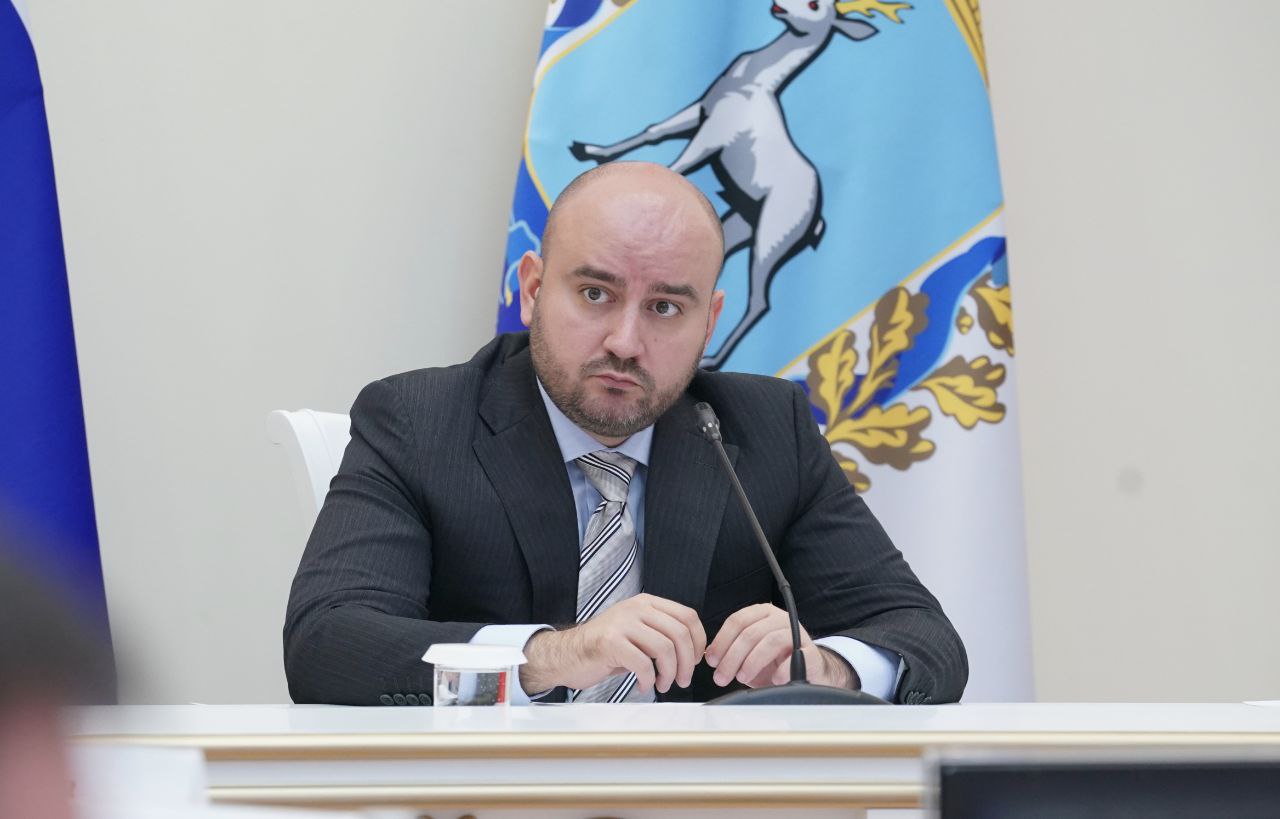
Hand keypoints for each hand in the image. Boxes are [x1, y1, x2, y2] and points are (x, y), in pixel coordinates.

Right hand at [520, 594, 706, 695]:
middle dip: (687, 663)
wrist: (568, 654)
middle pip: (679, 633)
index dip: (698, 641)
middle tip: (682, 680)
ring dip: (669, 673)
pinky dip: (648, 679)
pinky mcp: (610, 642)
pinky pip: (643, 663)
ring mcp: (622, 623)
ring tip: (663, 685)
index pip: (687, 616)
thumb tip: (693, 652)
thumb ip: (662, 634)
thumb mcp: (637, 632)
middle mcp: (635, 608)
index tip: (695, 660)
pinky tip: (643, 685)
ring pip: (665, 648)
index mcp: (646, 603)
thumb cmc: (606, 648)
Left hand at [705, 604, 856, 689]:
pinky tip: (774, 680)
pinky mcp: (812, 652)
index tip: (712, 661)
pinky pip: (797, 656)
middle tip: (721, 677)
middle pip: (751, 633)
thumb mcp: (749, 653)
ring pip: (770, 641)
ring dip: (752, 662)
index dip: (721, 641)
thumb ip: (731, 651)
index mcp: (762, 614)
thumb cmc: (775, 662)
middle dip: (732, 657)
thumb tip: (709, 655)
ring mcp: (797, 633)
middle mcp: (780, 618)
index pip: (737, 620)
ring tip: (742, 678)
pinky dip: (783, 669)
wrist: (808, 673)